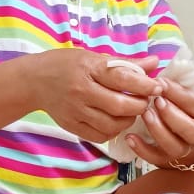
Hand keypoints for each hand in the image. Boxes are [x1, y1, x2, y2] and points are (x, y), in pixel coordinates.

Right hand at [35, 51, 162, 142]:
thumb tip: (154, 62)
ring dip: (128, 120)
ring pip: (111, 124)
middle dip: (139, 105)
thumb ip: (125, 63)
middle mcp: (81, 91)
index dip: (144, 84)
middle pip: (119, 105)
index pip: (122, 78)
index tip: (158, 86)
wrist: (35, 81)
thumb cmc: (67, 65)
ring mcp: (76, 111)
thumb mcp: (94, 57)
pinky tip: (116, 122)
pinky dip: (113, 131)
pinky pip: (99, 136)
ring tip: (131, 112)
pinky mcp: (72, 126)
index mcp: (88, 69)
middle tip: (146, 102)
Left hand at [125, 78, 193, 168]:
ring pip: (175, 146)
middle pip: (191, 130)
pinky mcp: (167, 161)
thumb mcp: (187, 93)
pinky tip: (130, 137)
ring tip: (145, 115)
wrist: (190, 140)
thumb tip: (155, 63)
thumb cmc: (186, 110)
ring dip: (158, 130)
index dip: (179, 94)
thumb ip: (176, 81)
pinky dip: (142, 149)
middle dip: (172, 114)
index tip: (161, 83)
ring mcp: (185, 151)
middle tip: (156, 101)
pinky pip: (155, 158)